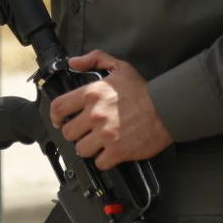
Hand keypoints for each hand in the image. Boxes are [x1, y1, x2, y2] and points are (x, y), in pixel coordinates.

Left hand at [49, 50, 172, 169]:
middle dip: (76, 133)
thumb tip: (74, 62)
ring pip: (81, 149)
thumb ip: (94, 59)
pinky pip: (99, 162)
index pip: (58, 107)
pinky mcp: (117, 151)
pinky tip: (110, 151)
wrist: (167, 108)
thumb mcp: (119, 67)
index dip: (55, 116)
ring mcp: (106, 134)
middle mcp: (95, 115)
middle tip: (85, 131)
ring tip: (98, 142)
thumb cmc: (144, 90)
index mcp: (92, 94)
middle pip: (68, 132)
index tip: (59, 120)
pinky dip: (104, 159)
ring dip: (88, 147)